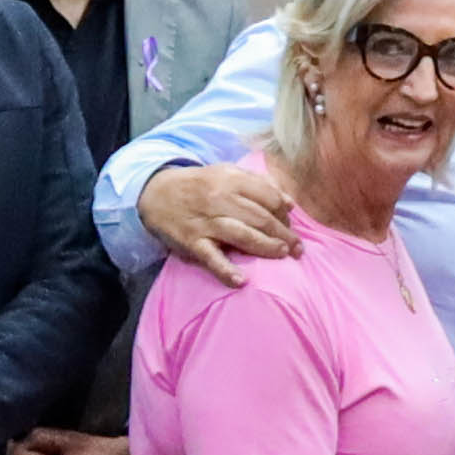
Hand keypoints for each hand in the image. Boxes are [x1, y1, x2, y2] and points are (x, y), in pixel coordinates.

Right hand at [141, 158, 299, 281]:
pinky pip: (211, 258)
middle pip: (260, 218)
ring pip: (242, 235)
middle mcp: (219, 200)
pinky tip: (242, 281)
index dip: (284, 213)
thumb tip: (289, 204)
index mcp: (231, 181)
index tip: (290, 224)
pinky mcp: (192, 242)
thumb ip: (258, 184)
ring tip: (283, 254)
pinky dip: (226, 270)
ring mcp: (206, 223)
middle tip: (298, 248)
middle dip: (283, 234)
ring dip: (266, 246)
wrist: (156, 193)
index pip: (268, 197)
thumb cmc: (199, 185)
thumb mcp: (227, 174)